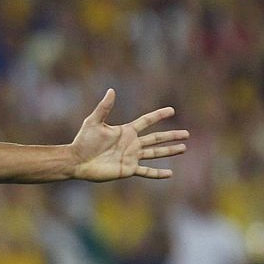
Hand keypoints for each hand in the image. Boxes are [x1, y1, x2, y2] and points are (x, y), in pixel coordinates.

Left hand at [68, 89, 187, 181]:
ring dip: (169, 151)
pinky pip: (146, 171)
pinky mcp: (128, 169)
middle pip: (156, 138)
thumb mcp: (94, 122)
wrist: (77, 161)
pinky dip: (158, 173)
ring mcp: (131, 157)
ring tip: (183, 148)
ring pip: (155, 153)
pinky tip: (170, 173)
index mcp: (126, 131)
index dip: (159, 115)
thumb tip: (111, 90)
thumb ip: (104, 107)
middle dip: (171, 136)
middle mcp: (131, 144)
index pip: (147, 121)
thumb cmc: (83, 141)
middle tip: (186, 134)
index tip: (172, 110)